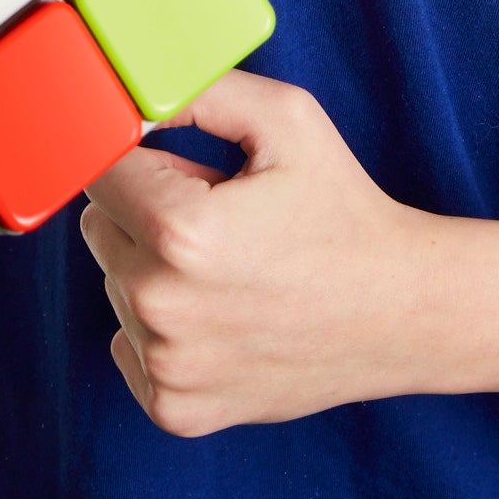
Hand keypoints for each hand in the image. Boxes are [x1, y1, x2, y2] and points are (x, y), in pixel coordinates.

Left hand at [79, 72, 442, 434]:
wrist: (399, 313)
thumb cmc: (343, 213)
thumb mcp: (286, 119)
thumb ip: (198, 90)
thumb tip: (129, 94)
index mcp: (180, 228)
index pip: (101, 169)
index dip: (145, 158)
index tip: (183, 166)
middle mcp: (161, 304)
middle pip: (100, 227)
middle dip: (146, 212)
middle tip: (221, 218)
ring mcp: (166, 364)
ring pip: (116, 286)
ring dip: (157, 271)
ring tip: (232, 269)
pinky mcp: (174, 408)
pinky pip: (128, 345)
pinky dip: (165, 329)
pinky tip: (223, 316)